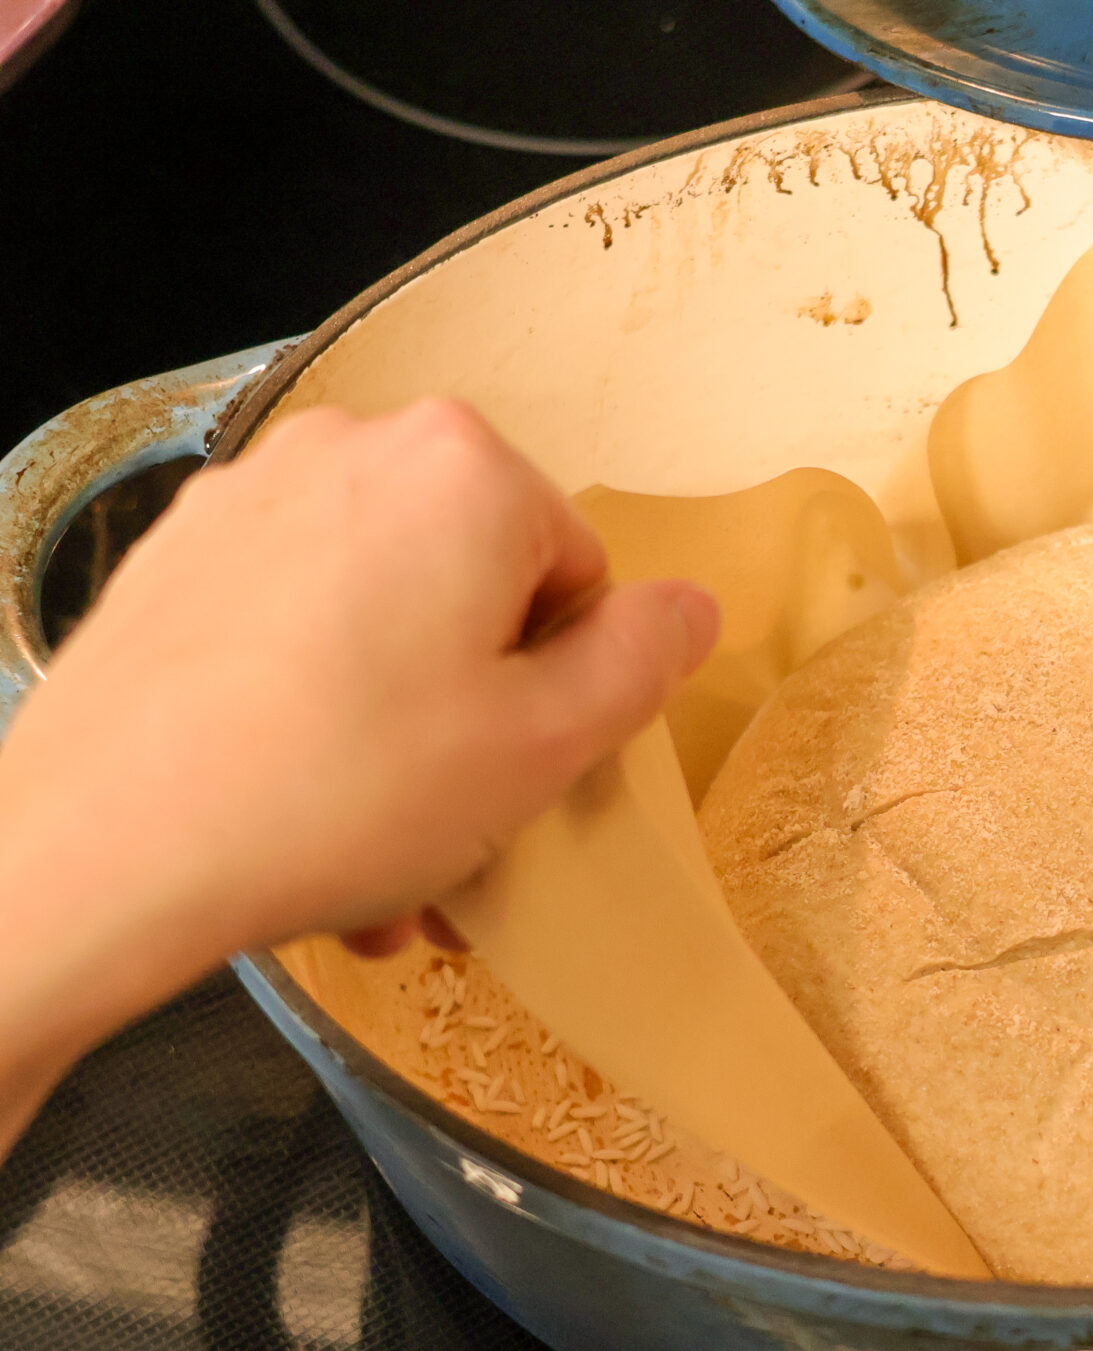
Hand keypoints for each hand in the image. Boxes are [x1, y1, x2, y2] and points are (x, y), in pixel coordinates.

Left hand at [0, 399, 717, 965]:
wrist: (102, 848)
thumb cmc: (340, 790)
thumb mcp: (545, 744)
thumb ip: (641, 662)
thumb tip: (690, 607)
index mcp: (465, 468)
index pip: (578, 576)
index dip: (568, 689)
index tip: (526, 771)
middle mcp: (353, 449)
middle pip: (473, 593)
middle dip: (479, 719)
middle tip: (459, 834)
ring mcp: (249, 500)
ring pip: (380, 622)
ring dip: (402, 738)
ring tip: (375, 860)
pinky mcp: (173, 562)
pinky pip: (292, 632)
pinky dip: (314, 715)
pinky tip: (300, 819)